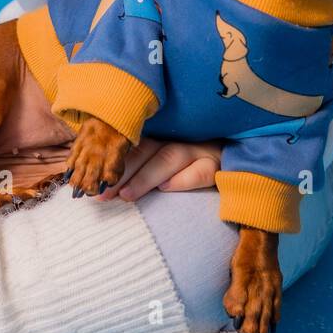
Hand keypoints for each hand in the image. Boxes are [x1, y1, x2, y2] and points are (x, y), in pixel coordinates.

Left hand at [94, 137, 223, 201]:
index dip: (114, 161)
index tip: (94, 180)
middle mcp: (180, 138)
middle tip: (102, 192)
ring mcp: (201, 149)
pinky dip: (183, 179)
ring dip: (146, 176)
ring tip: (126, 195)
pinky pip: (201, 170)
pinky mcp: (220, 165)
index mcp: (164, 136)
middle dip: (123, 172)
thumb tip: (104, 186)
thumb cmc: (191, 167)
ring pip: (170, 156)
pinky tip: (166, 188)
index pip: (134, 145)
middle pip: (147, 149)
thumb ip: (141, 166)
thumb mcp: (165, 161)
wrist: (239, 163)